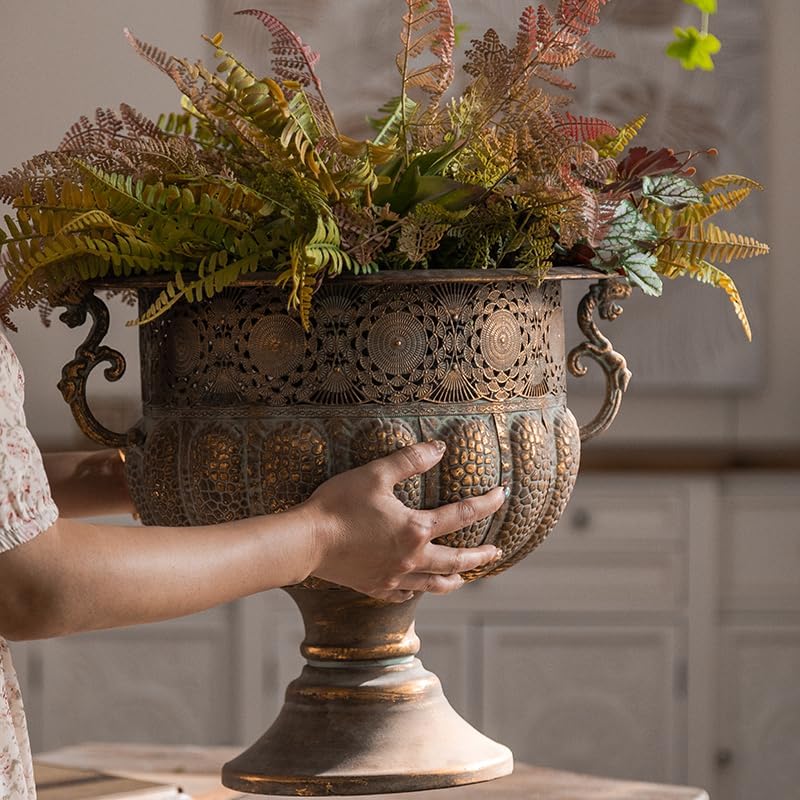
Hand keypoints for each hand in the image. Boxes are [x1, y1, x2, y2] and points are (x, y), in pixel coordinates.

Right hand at [303, 440, 505, 601]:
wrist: (306, 541)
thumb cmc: (339, 504)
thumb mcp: (376, 474)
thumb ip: (411, 460)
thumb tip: (440, 447)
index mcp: (416, 529)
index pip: (463, 515)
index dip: (486, 503)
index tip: (503, 494)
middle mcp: (412, 559)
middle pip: (457, 560)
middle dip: (480, 555)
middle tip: (496, 551)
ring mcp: (394, 578)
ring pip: (434, 585)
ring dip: (454, 580)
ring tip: (464, 578)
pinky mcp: (375, 588)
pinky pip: (404, 595)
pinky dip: (417, 591)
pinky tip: (417, 588)